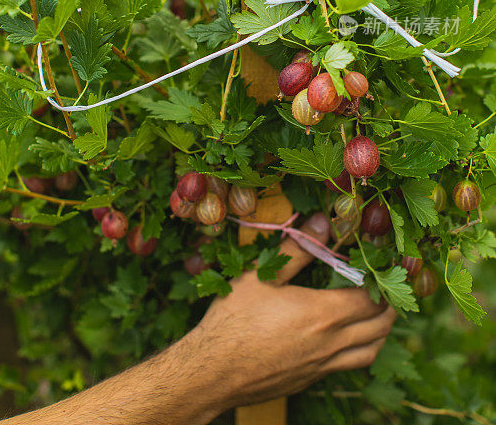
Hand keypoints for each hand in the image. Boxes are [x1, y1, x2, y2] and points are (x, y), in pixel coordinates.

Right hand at [186, 217, 395, 411]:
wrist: (214, 372)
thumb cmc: (234, 320)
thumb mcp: (262, 276)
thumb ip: (298, 250)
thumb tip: (324, 223)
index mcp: (322, 315)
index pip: (371, 299)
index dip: (382, 281)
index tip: (383, 266)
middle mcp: (330, 344)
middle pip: (380, 327)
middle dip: (389, 305)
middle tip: (387, 287)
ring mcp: (322, 366)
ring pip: (369, 351)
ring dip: (379, 331)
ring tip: (375, 313)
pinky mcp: (311, 380)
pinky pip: (348, 366)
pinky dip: (359, 349)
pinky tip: (343, 337)